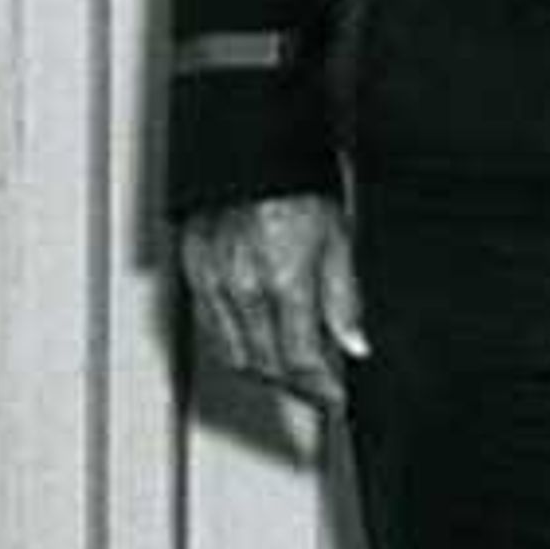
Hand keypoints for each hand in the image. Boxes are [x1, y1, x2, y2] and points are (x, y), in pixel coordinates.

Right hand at [180, 193, 367, 414]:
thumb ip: (344, 300)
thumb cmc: (299, 184)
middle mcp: (242, 289)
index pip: (298, 361)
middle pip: (264, 366)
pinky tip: (260, 336)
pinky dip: (237, 344)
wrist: (253, 150)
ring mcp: (212, 283)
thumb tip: (355, 345)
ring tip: (293, 367)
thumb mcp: (340, 239)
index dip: (319, 389)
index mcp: (283, 281)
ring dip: (265, 370)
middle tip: (319, 386)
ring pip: (233, 354)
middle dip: (294, 385)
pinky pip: (212, 329)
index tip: (335, 398)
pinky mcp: (194, 274)